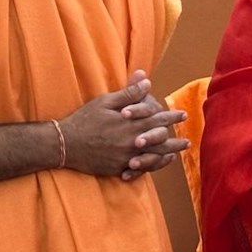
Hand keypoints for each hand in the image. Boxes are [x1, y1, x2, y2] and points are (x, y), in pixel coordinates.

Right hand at [59, 73, 187, 178]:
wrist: (64, 144)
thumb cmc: (84, 119)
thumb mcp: (105, 101)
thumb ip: (128, 93)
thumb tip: (147, 81)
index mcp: (130, 123)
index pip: (157, 119)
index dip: (171, 117)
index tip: (183, 115)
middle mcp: (131, 141)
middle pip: (159, 141)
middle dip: (174, 141)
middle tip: (187, 142)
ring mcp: (125, 157)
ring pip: (152, 158)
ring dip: (166, 156)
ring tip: (176, 155)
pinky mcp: (117, 168)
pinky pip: (139, 171)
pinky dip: (150, 168)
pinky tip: (156, 165)